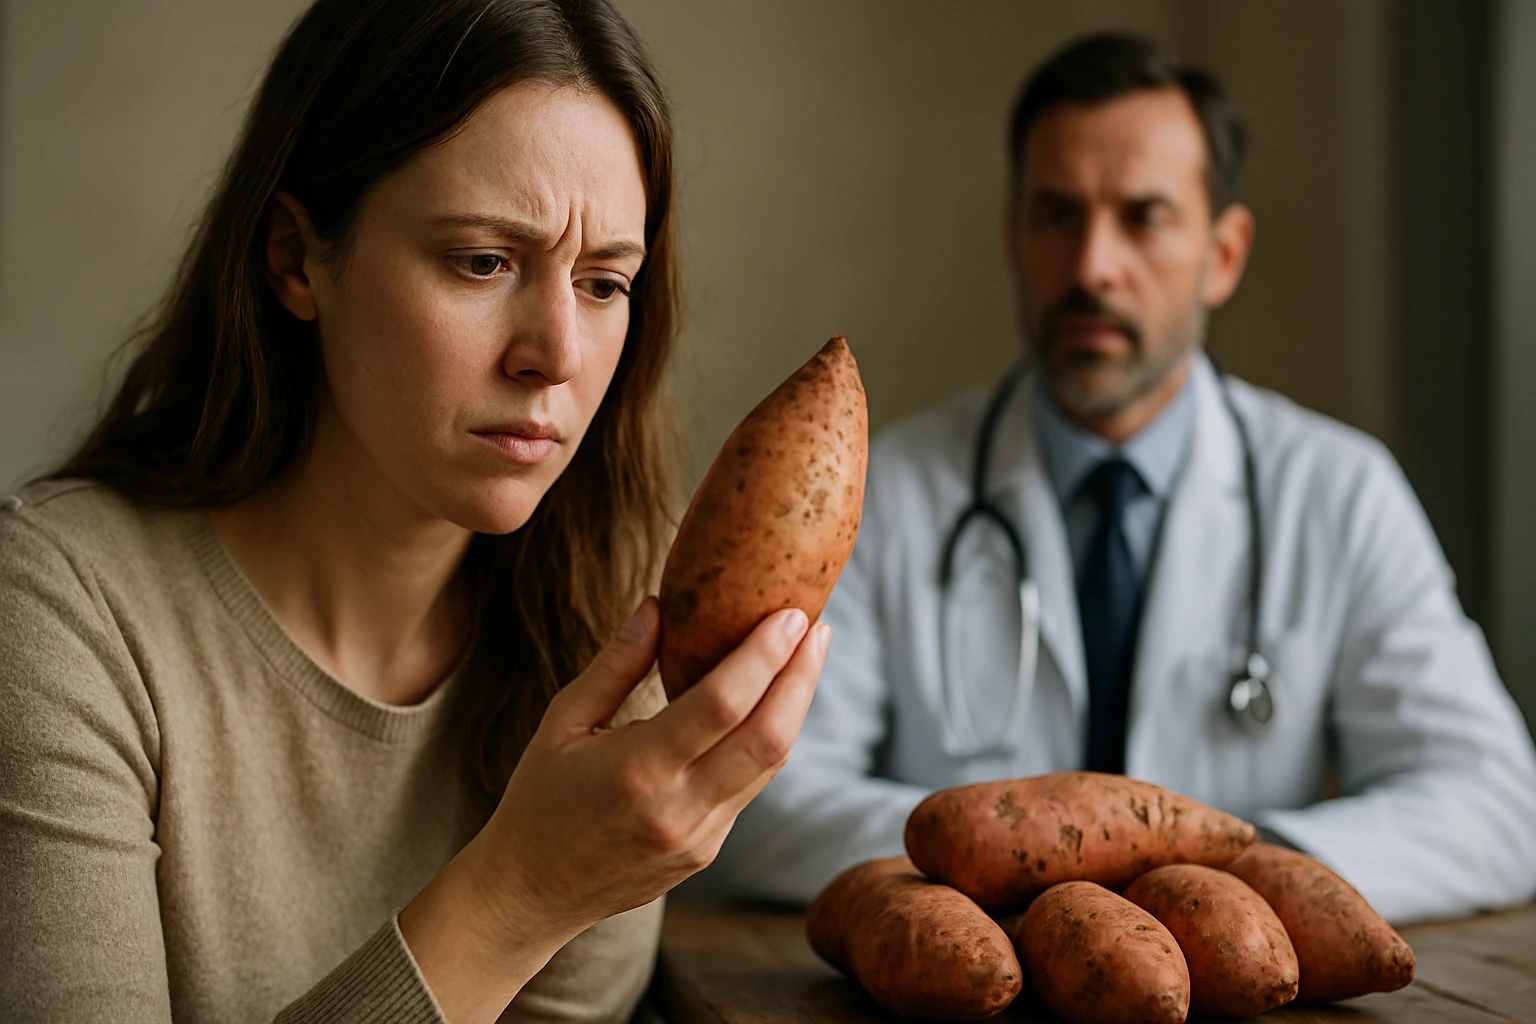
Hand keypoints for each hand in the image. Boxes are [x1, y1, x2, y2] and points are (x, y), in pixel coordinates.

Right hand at [471, 595, 828, 938]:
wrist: (531, 894)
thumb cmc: (538, 798)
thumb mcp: (562, 723)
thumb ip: (615, 665)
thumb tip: (657, 604)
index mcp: (636, 770)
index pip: (722, 704)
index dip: (764, 655)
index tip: (791, 614)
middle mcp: (677, 808)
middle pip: (768, 736)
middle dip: (801, 675)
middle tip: (816, 626)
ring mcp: (699, 837)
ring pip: (770, 763)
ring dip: (795, 705)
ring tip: (806, 654)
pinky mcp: (708, 850)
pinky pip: (751, 785)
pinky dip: (768, 738)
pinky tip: (772, 702)